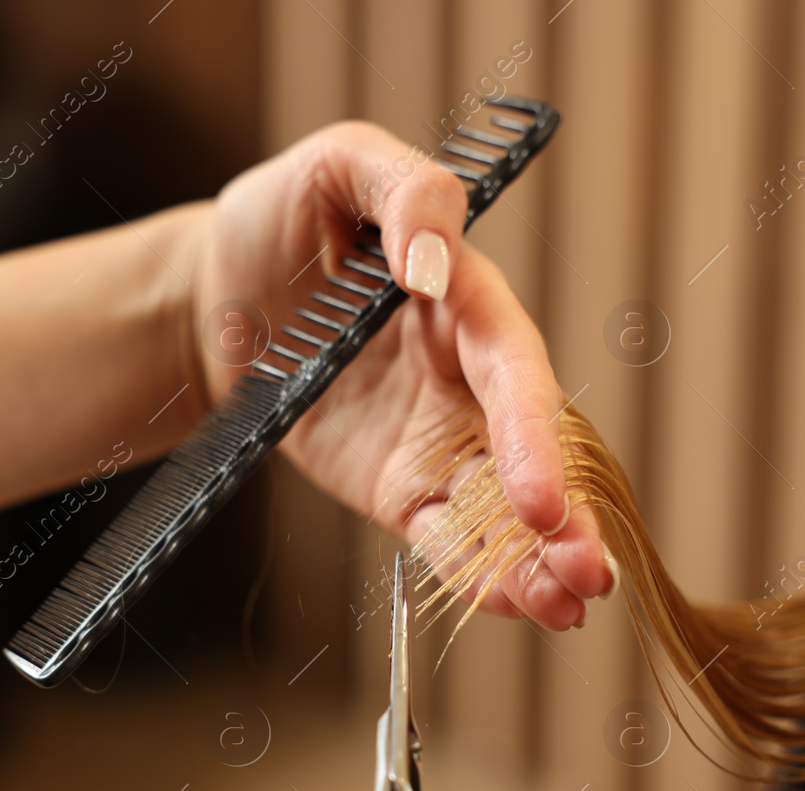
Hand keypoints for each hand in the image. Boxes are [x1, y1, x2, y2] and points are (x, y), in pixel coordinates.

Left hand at [190, 122, 611, 628]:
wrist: (214, 296)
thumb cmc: (284, 219)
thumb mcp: (339, 168)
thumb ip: (404, 192)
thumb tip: (433, 259)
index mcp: (467, 303)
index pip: (514, 370)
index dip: (533, 434)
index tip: (540, 496)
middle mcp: (468, 379)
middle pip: (530, 453)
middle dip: (566, 517)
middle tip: (590, 574)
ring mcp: (438, 440)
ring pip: (502, 510)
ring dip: (538, 560)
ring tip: (567, 609)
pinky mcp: (401, 489)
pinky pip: (448, 538)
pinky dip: (481, 575)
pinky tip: (519, 607)